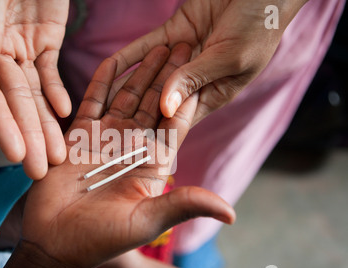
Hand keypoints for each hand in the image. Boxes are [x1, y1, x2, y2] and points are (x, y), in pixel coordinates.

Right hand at [0, 0, 70, 179]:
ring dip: (46, 123)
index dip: (2, 125)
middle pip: (14, 101)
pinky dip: (57, 92)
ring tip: (58, 153)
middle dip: (28, 136)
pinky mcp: (45, 39)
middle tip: (41, 170)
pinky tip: (65, 113)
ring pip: (35, 93)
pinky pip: (50, 71)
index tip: (17, 156)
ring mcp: (22, 47)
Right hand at [0, 44, 234, 267]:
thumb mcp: (145, 221)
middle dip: (170, 75)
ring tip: (157, 45)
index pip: (175, 125)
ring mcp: (105, 140)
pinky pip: (92, 102)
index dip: (188, 97)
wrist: (55, 242)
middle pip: (155, 104)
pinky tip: (115, 61)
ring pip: (127, 98)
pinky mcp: (79, 136)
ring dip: (142, 72)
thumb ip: (183, 205)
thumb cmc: (101, 239)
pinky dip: (103, 82)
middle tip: (185, 44)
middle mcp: (131, 149)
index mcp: (152, 166)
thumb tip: (230, 214)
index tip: (203, 70)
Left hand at [112, 0, 308, 124]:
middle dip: (133, 114)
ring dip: (126, 86)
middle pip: (158, 100)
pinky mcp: (174, 33)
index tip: (131, 147)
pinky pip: (145, 46)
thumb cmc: (260, 26)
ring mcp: (182, 57)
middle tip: (107, 131)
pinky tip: (108, 66)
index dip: (155, 131)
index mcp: (214, 94)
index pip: (179, 119)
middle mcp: (195, 80)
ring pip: (148, 75)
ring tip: (100, 104)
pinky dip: (129, 56)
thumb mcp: (230, 57)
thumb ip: (195, 80)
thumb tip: (165, 109)